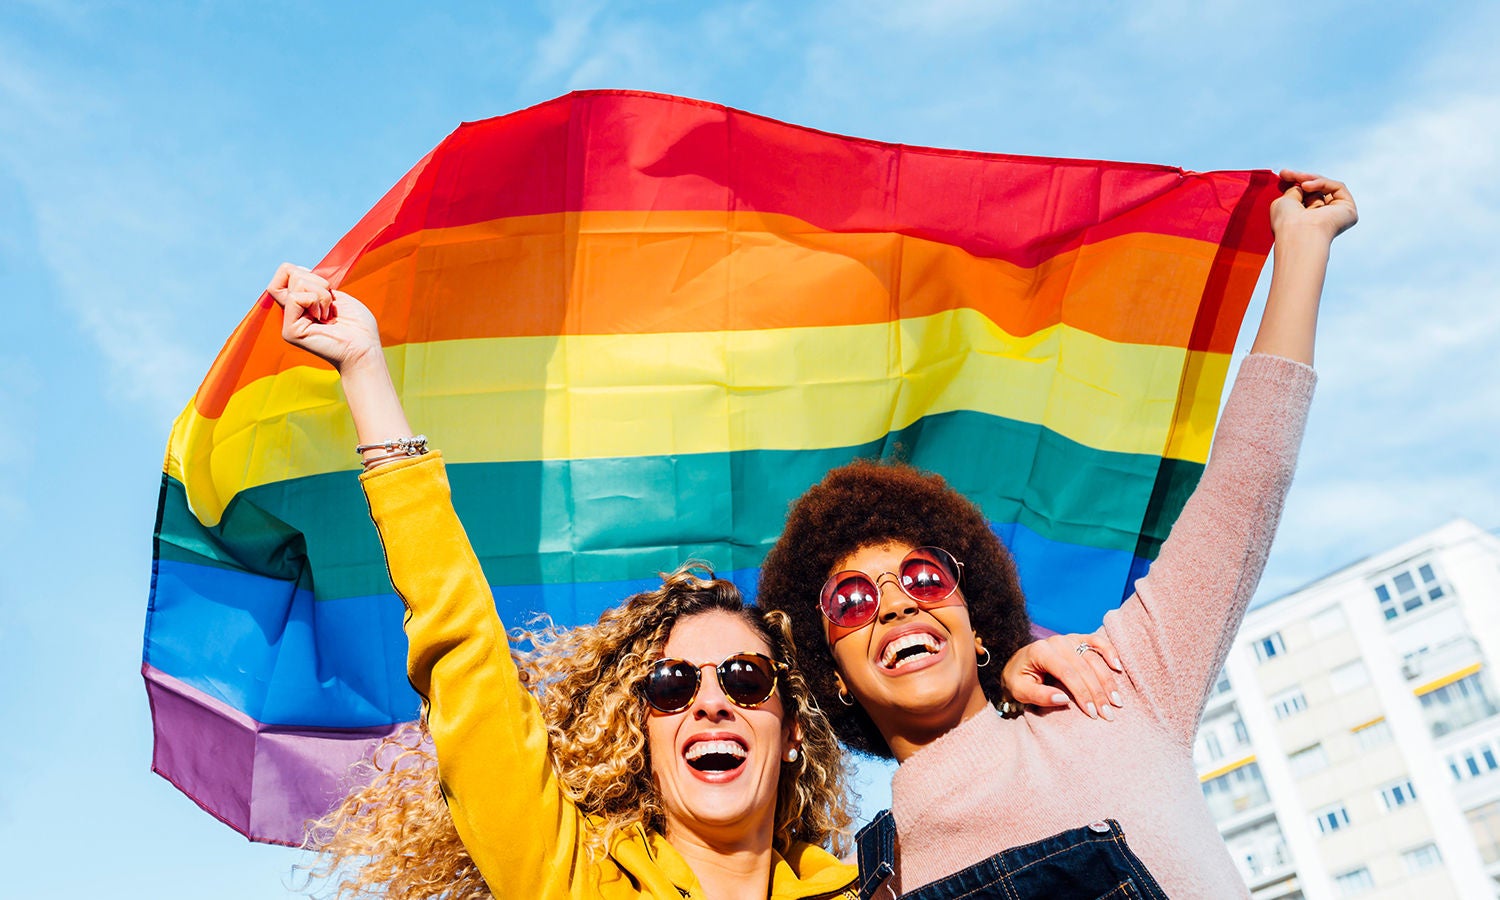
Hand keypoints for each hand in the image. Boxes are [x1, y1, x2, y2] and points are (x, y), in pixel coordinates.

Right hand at [267, 263, 382, 371]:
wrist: (365, 348)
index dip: (302, 271)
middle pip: (289, 274)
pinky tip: (325, 319)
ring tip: (329, 314)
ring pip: (296, 284)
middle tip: (330, 304)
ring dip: (322, 294)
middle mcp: (292, 312)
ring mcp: (289, 322)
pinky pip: (296, 298)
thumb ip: (314, 284)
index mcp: (301, 304)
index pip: (285, 273)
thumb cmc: (358, 326)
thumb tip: (297, 270)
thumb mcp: (336, 295)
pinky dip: (316, 301)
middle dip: (318, 281)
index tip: (323, 286)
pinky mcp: (290, 331)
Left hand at [1000, 631, 1123, 719]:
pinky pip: (1096, 641)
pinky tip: (1118, 668)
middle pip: (1084, 667)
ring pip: (1094, 658)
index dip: (1082, 693)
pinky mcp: (1077, 639)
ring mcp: (1068, 639)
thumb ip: (1039, 695)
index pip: (1067, 673)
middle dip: (1098, 692)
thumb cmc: (1019, 680)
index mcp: (1040, 651)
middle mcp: (1056, 642)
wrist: (1017, 665)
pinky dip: (1109, 651)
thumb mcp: (1020, 691)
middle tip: (1108, 714)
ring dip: (1107, 680)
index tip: (1092, 713)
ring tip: (1116, 701)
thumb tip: (1063, 699)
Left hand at [1271, 169, 1357, 242]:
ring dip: (1310, 180)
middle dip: (1302, 179)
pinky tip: (1306, 186)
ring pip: (1327, 186)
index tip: (1283, 175)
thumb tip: (1300, 182)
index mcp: (1308, 221)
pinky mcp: (1349, 210)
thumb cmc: (1286, 222)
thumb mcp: (1284, 201)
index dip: (1297, 183)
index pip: (1306, 197)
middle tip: (1286, 174)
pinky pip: (1337, 187)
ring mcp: (1337, 214)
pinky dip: (1321, 183)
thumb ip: (1294, 190)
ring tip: (1298, 182)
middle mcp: (1323, 219)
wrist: (1296, 233)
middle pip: (1318, 190)